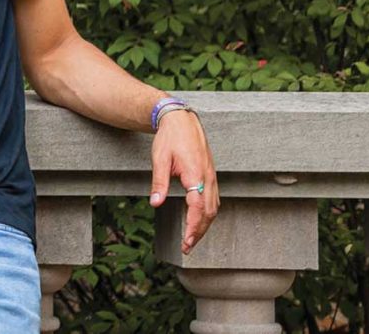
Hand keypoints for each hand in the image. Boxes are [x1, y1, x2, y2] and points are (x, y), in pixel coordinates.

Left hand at [149, 109, 218, 253]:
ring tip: (192, 239)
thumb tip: (155, 203)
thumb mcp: (160, 159)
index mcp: (195, 174)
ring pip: (213, 208)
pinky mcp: (211, 176)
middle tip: (187, 248)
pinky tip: (199, 221)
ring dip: (204, 225)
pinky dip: (208, 214)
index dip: (193, 226)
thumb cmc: (169, 138)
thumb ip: (158, 182)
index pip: (197, 207)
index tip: (187, 242)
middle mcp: (208, 178)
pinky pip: (213, 200)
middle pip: (209, 212)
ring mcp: (212, 177)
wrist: (182, 121)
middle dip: (199, 232)